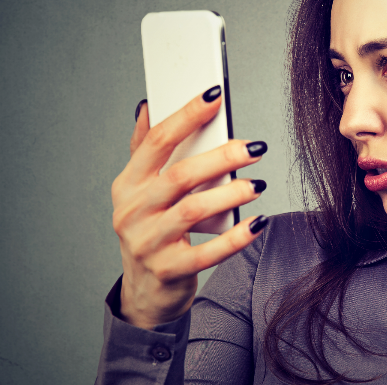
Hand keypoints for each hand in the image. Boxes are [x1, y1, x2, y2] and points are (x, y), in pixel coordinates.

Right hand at [111, 87, 268, 328]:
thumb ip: (144, 150)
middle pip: (180, 175)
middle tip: (254, 147)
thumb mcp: (140, 191)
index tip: (215, 95)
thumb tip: (147, 106)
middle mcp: (133, 212)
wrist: (146, 291)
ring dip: (231, 194)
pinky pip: (208, 252)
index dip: (186, 115)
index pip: (156, 142)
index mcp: (128, 184)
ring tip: (257, 184)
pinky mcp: (170, 271)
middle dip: (221, 157)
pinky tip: (258, 222)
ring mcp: (148, 244)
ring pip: (193, 211)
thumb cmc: (152, 230)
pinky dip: (236, 237)